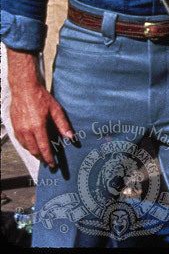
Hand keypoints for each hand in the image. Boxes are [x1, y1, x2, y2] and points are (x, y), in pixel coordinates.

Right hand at [7, 49, 73, 167]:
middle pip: (34, 150)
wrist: (24, 89)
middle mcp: (26, 130)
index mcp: (38, 127)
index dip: (49, 157)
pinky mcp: (14, 126)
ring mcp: (18, 129)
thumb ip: (63, 124)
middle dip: (42, 157)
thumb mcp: (56, 109)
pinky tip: (33, 145)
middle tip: (49, 162)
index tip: (53, 165)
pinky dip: (27, 145)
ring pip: (26, 146)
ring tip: (42, 155)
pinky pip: (21, 141)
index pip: (44, 147)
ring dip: (34, 152)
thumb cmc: (41, 98)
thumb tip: (70, 137)